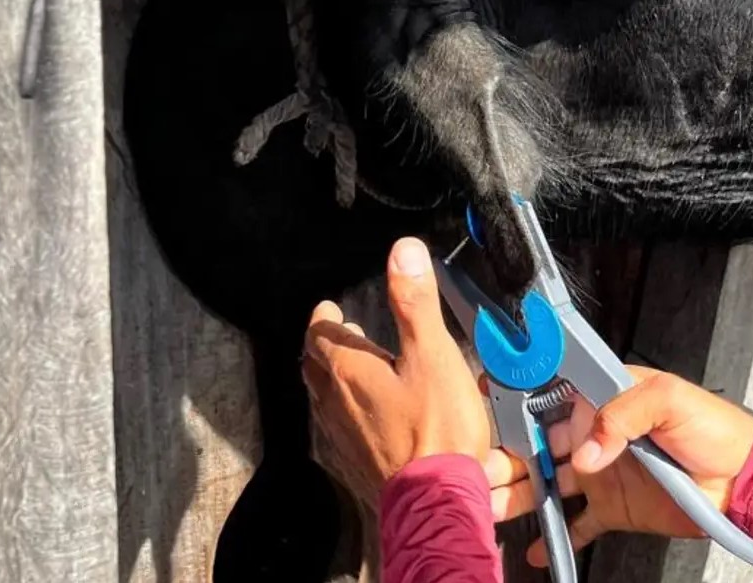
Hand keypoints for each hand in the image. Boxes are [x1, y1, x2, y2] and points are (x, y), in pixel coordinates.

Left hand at [303, 237, 490, 509]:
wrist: (435, 502)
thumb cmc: (436, 429)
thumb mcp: (433, 353)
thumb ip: (415, 302)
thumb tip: (403, 251)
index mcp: (349, 371)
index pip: (320, 335)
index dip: (323, 318)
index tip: (328, 309)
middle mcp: (336, 403)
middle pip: (315, 367)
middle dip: (323, 346)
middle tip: (338, 334)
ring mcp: (343, 437)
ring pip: (324, 399)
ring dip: (332, 379)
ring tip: (350, 370)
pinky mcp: (355, 464)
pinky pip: (339, 428)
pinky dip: (346, 411)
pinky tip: (366, 417)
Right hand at [484, 366, 752, 566]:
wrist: (744, 482)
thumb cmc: (714, 428)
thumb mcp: (669, 401)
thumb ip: (622, 414)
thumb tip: (585, 452)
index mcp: (605, 398)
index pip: (552, 395)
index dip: (518, 401)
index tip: (487, 409)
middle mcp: (596, 433)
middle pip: (540, 443)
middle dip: (507, 457)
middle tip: (479, 472)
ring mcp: (603, 472)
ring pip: (550, 483)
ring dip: (522, 496)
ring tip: (492, 509)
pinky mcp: (614, 508)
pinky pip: (578, 522)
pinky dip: (556, 536)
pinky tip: (535, 549)